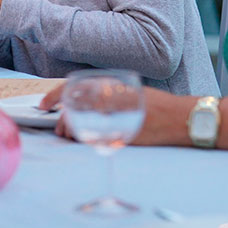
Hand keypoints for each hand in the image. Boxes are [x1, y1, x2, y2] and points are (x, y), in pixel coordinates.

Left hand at [42, 84, 189, 145]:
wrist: (182, 117)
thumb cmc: (158, 105)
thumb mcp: (129, 92)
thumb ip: (108, 96)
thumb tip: (85, 105)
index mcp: (110, 85)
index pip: (73, 87)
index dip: (54, 95)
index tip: (44, 105)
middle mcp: (110, 98)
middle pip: (71, 109)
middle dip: (62, 121)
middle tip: (61, 129)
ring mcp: (116, 116)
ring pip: (79, 124)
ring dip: (71, 131)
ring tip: (73, 135)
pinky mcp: (123, 134)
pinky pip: (95, 138)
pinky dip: (87, 139)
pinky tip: (88, 141)